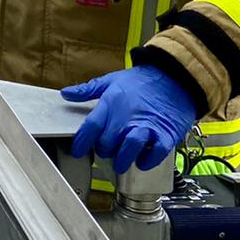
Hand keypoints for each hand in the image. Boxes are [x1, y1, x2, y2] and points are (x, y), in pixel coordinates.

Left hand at [61, 64, 197, 174]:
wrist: (173, 77)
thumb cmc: (141, 81)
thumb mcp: (111, 80)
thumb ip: (87, 90)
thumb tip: (66, 94)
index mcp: (112, 103)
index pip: (91, 126)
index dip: (82, 141)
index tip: (77, 151)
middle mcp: (128, 116)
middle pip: (108, 141)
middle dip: (103, 151)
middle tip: (105, 151)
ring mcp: (148, 126)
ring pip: (130, 148)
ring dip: (123, 160)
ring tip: (120, 163)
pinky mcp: (166, 134)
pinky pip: (156, 153)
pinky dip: (148, 161)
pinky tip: (142, 162)